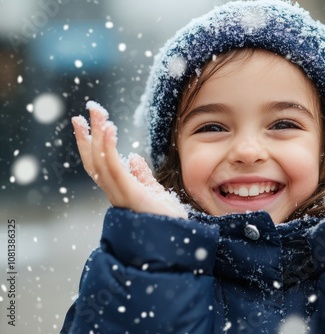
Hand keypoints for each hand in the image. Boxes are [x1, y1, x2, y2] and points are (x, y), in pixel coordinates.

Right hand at [72, 101, 186, 217]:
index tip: (85, 123)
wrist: (177, 238)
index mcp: (120, 190)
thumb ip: (142, 175)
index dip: (90, 144)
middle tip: (87, 111)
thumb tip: (134, 158)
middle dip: (89, 135)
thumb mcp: (155, 191)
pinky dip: (108, 147)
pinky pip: (113, 168)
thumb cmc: (166, 219)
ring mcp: (120, 194)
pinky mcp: (129, 194)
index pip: (99, 164)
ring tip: (98, 113)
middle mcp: (115, 192)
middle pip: (94, 160)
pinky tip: (110, 129)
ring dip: (97, 135)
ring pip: (99, 161)